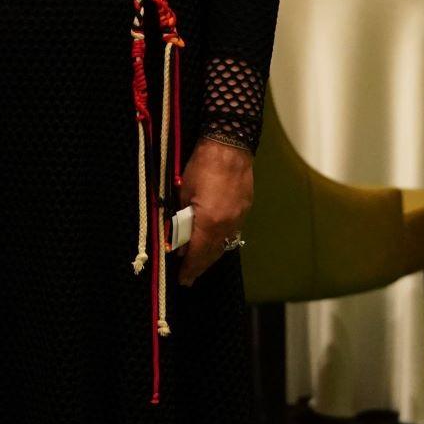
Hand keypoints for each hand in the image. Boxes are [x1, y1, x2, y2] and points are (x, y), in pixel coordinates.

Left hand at [178, 138, 254, 286]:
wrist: (230, 144)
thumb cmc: (202, 165)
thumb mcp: (183, 193)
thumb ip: (182, 220)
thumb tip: (179, 240)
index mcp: (210, 222)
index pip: (197, 254)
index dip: (189, 268)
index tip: (182, 280)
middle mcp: (227, 224)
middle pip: (213, 253)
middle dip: (200, 266)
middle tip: (189, 278)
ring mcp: (239, 217)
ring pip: (225, 244)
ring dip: (211, 255)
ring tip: (200, 263)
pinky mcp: (245, 208)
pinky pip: (232, 232)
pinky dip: (221, 240)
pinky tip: (214, 242)